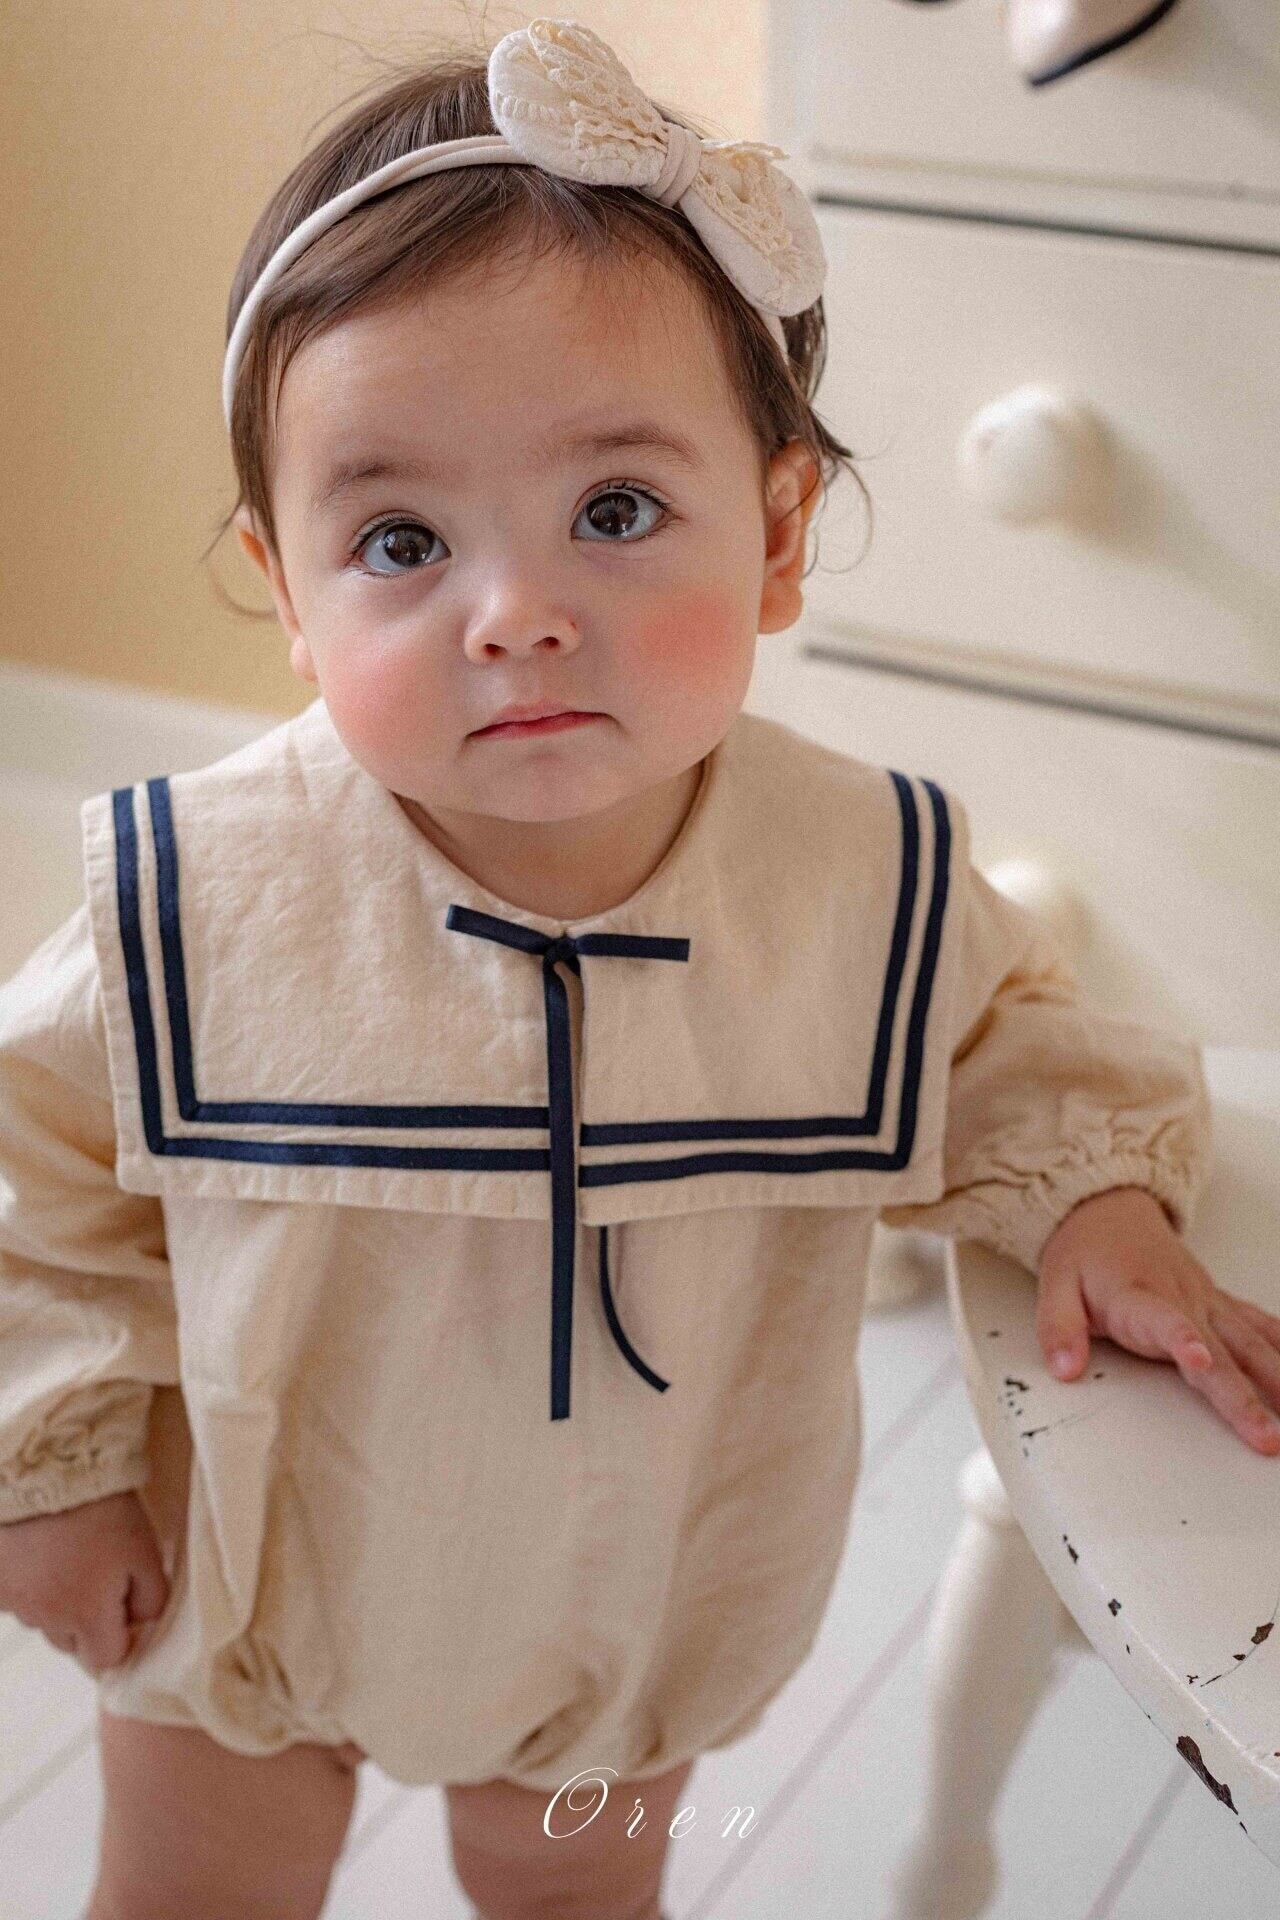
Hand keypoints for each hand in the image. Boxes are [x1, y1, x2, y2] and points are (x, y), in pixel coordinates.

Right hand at [0, 1488, 169, 1673]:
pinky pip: (15, 1595)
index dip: (121, 1636)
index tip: (126, 1605)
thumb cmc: (103, 1511)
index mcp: (84, 1617)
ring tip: (68, 1553)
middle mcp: (42, 1618)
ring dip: (56, 1600)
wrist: (47, 1468)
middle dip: (88, 1620)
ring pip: (41, 1617)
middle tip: (98, 1573)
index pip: (105, 1658)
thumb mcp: (146, 1553)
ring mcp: (11, 1600)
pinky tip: (40, 1549)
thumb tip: (140, 1624)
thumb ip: (151, 1600)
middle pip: (71, 1641)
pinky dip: (29, 1581)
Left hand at [1036, 1185, 1279, 1455]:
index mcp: (1139, 1297)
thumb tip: (1064, 1370)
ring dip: (1278, 1380)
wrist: (1109, 1209)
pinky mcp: (1218, 1303)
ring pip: (1251, 1343)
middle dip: (1245, 1397)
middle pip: (1219, 1352)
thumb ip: (1058, 1330)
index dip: (1183, 1341)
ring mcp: (1206, 1301)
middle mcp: (1182, 1299)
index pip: (1164, 1321)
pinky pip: (1259, 1326)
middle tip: (1266, 1437)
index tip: (1201, 1361)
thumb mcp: (1053, 1285)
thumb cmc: (1084, 1253)